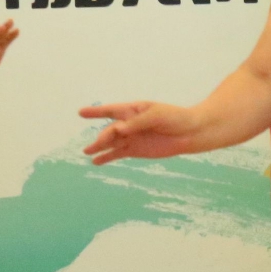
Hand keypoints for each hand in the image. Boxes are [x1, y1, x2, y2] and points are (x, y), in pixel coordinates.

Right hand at [79, 101, 201, 163]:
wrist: (189, 133)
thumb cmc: (175, 118)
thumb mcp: (156, 115)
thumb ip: (137, 123)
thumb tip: (119, 129)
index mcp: (133, 110)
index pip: (111, 110)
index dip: (96, 112)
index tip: (81, 113)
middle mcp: (129, 124)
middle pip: (111, 130)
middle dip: (103, 137)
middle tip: (96, 145)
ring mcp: (131, 137)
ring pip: (111, 142)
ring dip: (99, 147)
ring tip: (87, 152)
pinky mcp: (135, 150)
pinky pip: (118, 154)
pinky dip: (107, 157)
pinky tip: (96, 161)